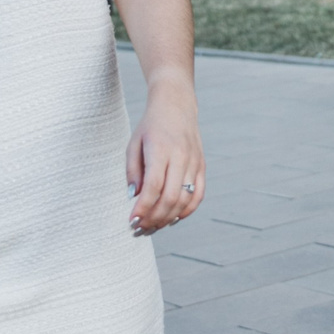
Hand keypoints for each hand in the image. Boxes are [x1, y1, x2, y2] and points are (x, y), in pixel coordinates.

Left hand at [128, 74, 204, 236]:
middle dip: (154, 219)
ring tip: (152, 227)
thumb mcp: (134, 144)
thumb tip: (134, 198)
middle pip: (171, 197)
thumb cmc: (151, 125)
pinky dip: (186, 211)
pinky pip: (198, 195)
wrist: (176, 104)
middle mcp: (181, 157)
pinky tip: (172, 219)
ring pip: (185, 200)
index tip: (131, 221)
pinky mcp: (202, 166)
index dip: (143, 208)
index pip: (153, 186)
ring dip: (168, 218)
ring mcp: (195, 162)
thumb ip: (133, 172)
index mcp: (161, 149)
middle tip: (140, 229)